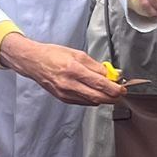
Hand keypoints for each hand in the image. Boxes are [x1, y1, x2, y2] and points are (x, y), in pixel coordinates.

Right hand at [0, 33, 126, 105]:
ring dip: (104, 98)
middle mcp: (69, 84)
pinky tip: (95, 92)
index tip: (122, 88)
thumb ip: (95, 65)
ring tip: (109, 91)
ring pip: (92, 102)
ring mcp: (65, 93)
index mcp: (74, 69)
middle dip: (112, 97)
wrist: (33, 62)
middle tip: (120, 93)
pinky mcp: (63, 98)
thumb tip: (111, 74)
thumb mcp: (77, 54)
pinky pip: (83, 102)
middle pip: (98, 97)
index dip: (115, 88)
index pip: (100, 84)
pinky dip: (92, 99)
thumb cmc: (53, 54)